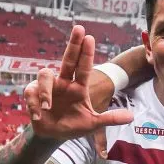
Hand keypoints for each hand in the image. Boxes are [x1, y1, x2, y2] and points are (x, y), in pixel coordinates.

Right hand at [23, 25, 131, 140]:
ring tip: (48, 106)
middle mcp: (64, 82)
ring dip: (45, 91)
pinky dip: (34, 104)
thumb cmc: (73, 125)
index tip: (90, 37)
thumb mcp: (93, 123)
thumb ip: (110, 118)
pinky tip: (39, 115)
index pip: (83, 67)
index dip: (86, 53)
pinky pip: (32, 93)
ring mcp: (48, 87)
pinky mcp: (34, 94)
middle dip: (74, 44)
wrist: (53, 135)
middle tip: (79, 28)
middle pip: (68, 59)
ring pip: (44, 75)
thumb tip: (132, 117)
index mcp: (78, 87)